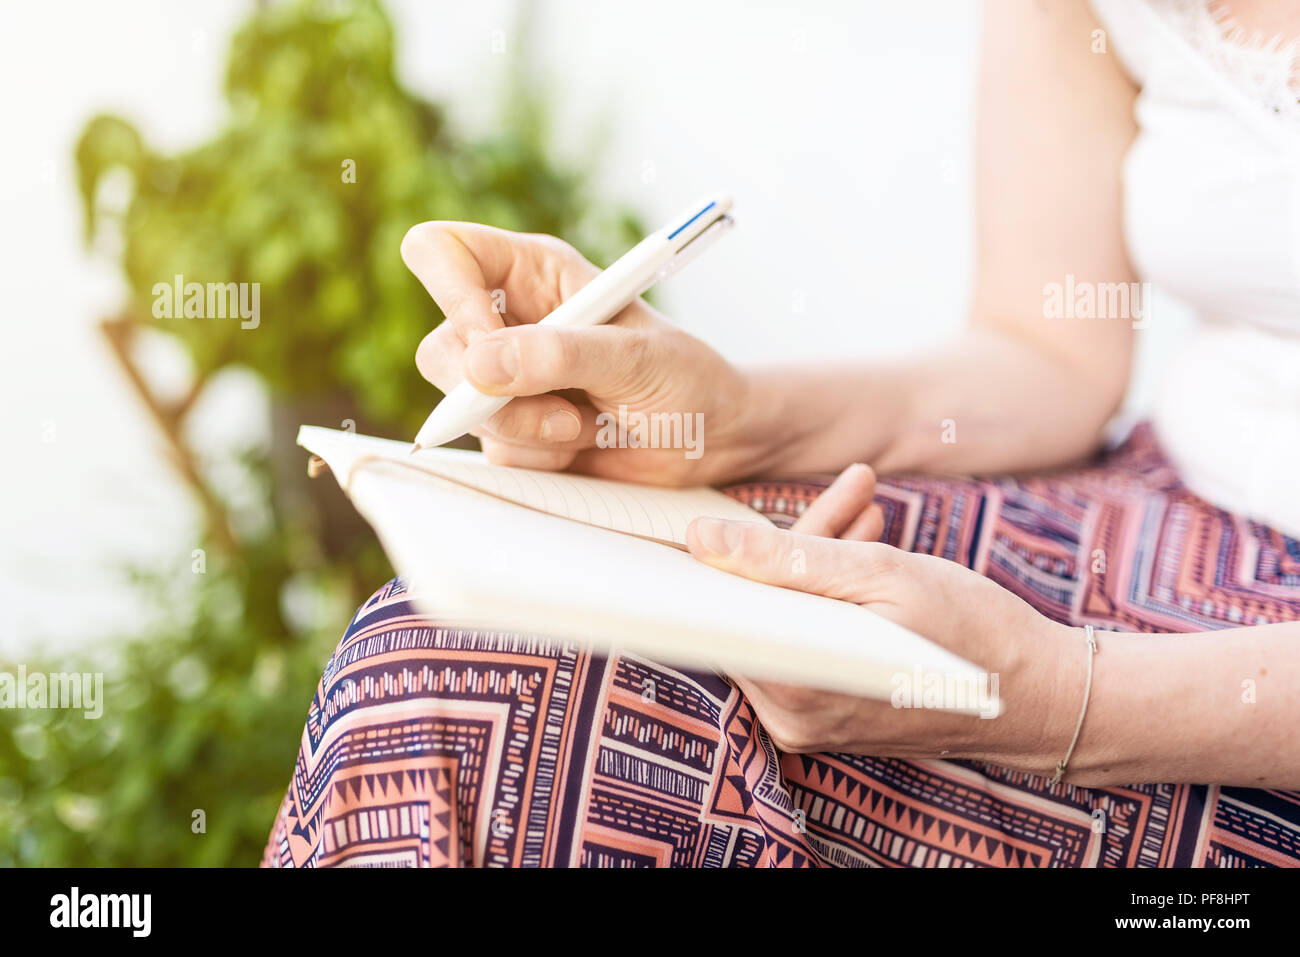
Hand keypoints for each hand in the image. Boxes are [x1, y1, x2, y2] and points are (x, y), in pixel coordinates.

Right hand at [401, 221, 769, 485]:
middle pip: (438, 349)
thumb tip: (477, 365)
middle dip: (488, 392)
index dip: (450, 294)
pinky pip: (493, 451)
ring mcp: (505, 380)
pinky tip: (584, 442)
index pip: (443, 252)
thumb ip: (560, 354)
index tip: (487, 344)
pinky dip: (540, 457)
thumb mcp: (635, 357)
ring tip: (589, 423)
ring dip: (528, 429)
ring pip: (463, 410)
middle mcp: (509, 321)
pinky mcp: (513, 430)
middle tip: (558, 410)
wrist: (712, 440)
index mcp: (533, 272)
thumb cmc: (686, 378)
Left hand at [685, 501, 1083, 773]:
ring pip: (784, 619)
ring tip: (868, 510)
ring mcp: (806, 720)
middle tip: (854, 493)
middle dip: (797, 543)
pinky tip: (864, 551)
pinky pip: (807, 640)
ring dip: (819, 561)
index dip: (728, 553)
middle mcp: (788, 716)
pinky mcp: (826, 713)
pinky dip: (830, 596)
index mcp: (792, 686)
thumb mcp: (880, 574)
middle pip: (757, 610)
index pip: (720, 612)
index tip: (739, 510)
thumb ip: (784, 557)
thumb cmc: (973, 632)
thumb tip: (702, 541)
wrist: (1042, 695)